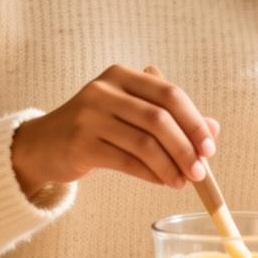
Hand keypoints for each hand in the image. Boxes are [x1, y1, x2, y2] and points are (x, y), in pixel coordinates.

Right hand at [11, 64, 218, 198]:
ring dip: (170, 166)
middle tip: (200, 171)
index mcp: (122, 75)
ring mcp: (89, 116)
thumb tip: (214, 129)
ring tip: (184, 181)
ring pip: (144, 143)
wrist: (44, 144)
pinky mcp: (80, 144)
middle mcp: (104, 90)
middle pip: (159, 119)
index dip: (194, 121)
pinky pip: (126, 162)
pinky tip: (163, 182)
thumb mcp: (131, 112)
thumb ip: (170, 117)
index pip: (169, 93)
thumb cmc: (97, 126)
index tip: (210, 147)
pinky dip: (151, 174)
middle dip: (185, 147)